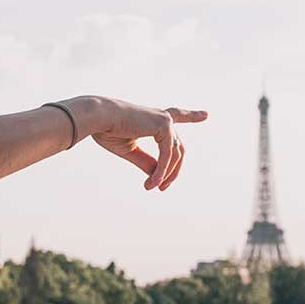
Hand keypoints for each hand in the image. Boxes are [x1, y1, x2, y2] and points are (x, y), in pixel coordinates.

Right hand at [75, 96, 208, 191]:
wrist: (98, 117)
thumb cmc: (107, 130)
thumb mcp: (129, 150)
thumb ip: (145, 161)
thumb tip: (159, 175)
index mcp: (152, 119)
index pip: (176, 116)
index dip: (191, 116)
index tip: (206, 115)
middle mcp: (162, 117)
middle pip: (177, 149)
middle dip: (173, 170)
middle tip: (163, 188)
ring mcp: (165, 120)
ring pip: (174, 155)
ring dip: (165, 174)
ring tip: (152, 187)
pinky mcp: (164, 125)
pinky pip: (168, 155)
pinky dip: (161, 170)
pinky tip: (153, 183)